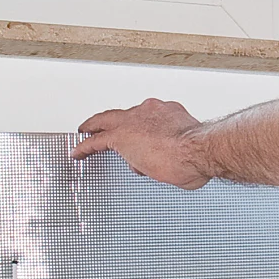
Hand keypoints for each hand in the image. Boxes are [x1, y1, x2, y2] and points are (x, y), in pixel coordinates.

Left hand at [72, 98, 214, 189]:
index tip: (137, 132)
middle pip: (125, 116)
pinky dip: (85, 147)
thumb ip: (179, 156)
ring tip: (87, 138)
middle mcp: (151, 112)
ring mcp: (134, 122)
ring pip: (107, 123)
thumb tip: (178, 167)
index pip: (149, 118)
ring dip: (98, 131)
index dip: (140, 126)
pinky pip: (96, 141)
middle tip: (101, 127)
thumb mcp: (191, 154)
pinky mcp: (120, 137)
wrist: (198, 151)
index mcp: (170, 113)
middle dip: (113, 123)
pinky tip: (78, 152)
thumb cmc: (200, 154)